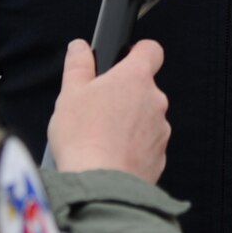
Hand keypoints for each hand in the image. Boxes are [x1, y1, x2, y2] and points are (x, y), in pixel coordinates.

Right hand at [46, 38, 171, 181]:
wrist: (99, 185)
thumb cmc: (82, 137)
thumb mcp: (70, 94)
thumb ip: (78, 65)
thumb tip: (80, 47)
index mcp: (135, 78)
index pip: (151, 50)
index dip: (138, 52)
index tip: (124, 59)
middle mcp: (155, 100)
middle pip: (144, 88)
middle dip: (124, 95)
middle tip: (97, 109)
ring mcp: (161, 130)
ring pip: (145, 118)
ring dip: (129, 123)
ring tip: (100, 138)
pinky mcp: (160, 156)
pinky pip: (146, 145)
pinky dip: (132, 147)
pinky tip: (110, 156)